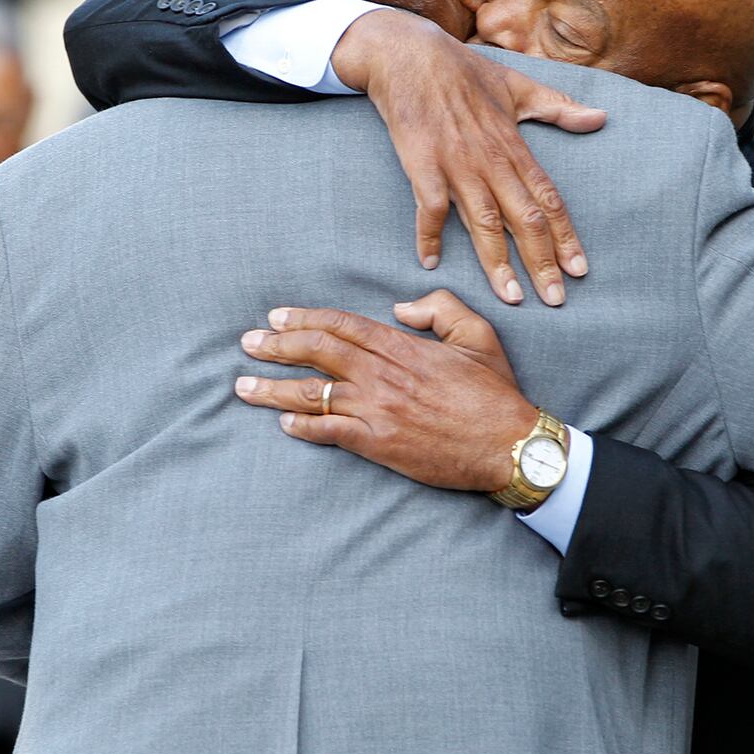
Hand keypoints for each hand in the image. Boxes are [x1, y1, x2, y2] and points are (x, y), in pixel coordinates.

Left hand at [233, 291, 538, 492]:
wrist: (511, 446)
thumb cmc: (496, 393)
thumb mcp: (478, 335)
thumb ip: (440, 309)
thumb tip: (401, 307)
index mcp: (403, 347)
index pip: (341, 325)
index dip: (304, 318)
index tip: (276, 318)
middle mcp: (384, 376)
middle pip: (318, 352)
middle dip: (277, 345)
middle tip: (248, 343)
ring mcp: (379, 411)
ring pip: (314, 393)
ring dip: (273, 387)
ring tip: (243, 384)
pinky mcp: (380, 444)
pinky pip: (330, 433)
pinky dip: (302, 426)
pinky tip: (282, 422)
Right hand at [331, 9, 605, 306]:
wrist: (409, 53)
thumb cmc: (462, 70)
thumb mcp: (517, 86)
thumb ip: (558, 108)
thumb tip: (600, 117)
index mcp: (515, 145)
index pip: (549, 199)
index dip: (566, 236)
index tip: (580, 270)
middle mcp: (491, 159)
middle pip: (524, 219)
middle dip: (542, 262)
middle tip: (555, 300)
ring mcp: (456, 163)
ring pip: (484, 222)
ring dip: (497, 262)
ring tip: (510, 298)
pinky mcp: (421, 163)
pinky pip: (429, 208)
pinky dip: (429, 236)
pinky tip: (431, 263)